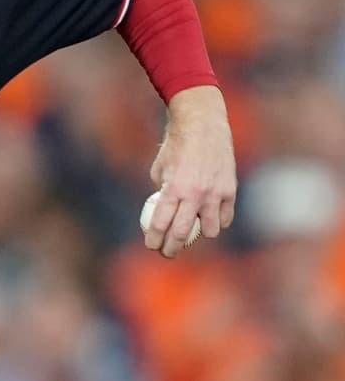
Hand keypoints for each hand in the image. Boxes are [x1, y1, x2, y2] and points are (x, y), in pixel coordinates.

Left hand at [144, 85, 235, 257]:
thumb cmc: (176, 147)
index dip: (154, 239)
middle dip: (172, 248)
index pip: (160, 223)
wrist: (202, 127)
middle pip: (182, 233)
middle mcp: (194, 194)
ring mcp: (215, 194)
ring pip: (209, 230)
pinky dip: (217, 222)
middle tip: (167, 253)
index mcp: (173, 188)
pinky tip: (209, 220)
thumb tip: (163, 212)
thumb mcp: (160, 168)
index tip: (151, 246)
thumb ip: (162, 191)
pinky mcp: (230, 191)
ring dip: (199, 235)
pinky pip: (225, 218)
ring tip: (192, 233)